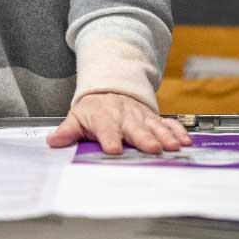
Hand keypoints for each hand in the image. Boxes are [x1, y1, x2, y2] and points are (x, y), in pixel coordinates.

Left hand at [47, 93, 191, 153]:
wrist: (110, 88)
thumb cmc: (93, 108)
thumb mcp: (77, 116)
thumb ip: (67, 131)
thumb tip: (53, 142)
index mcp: (104, 118)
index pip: (106, 129)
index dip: (110, 139)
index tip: (113, 149)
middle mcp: (125, 117)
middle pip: (135, 128)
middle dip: (144, 138)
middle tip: (152, 149)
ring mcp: (141, 117)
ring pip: (154, 126)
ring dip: (165, 136)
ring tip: (173, 146)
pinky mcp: (153, 118)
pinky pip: (167, 123)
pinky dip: (177, 130)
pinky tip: (185, 140)